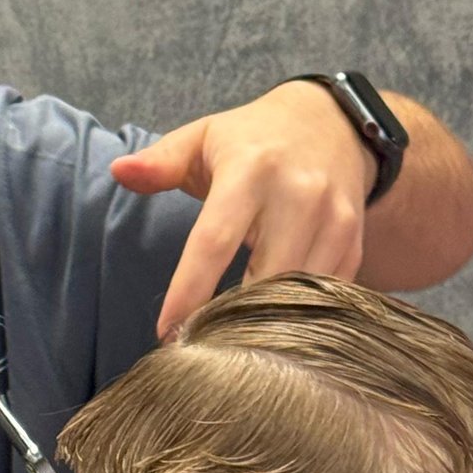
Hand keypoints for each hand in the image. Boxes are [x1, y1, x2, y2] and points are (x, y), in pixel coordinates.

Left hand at [110, 79, 376, 337]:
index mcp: (250, 170)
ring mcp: (334, 219)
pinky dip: (300, 316)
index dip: (189, 291)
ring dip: (266, 324)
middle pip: (263, 278)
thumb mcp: (203, 138)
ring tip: (233, 346)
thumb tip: (118, 171)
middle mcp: (298, 194)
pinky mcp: (353, 240)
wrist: (333, 124)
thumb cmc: (252, 140)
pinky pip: (329, 294)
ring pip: (299, 293)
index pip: (214, 242)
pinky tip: (272, 329)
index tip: (167, 332)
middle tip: (200, 348)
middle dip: (231, 319)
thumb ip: (160, 161)